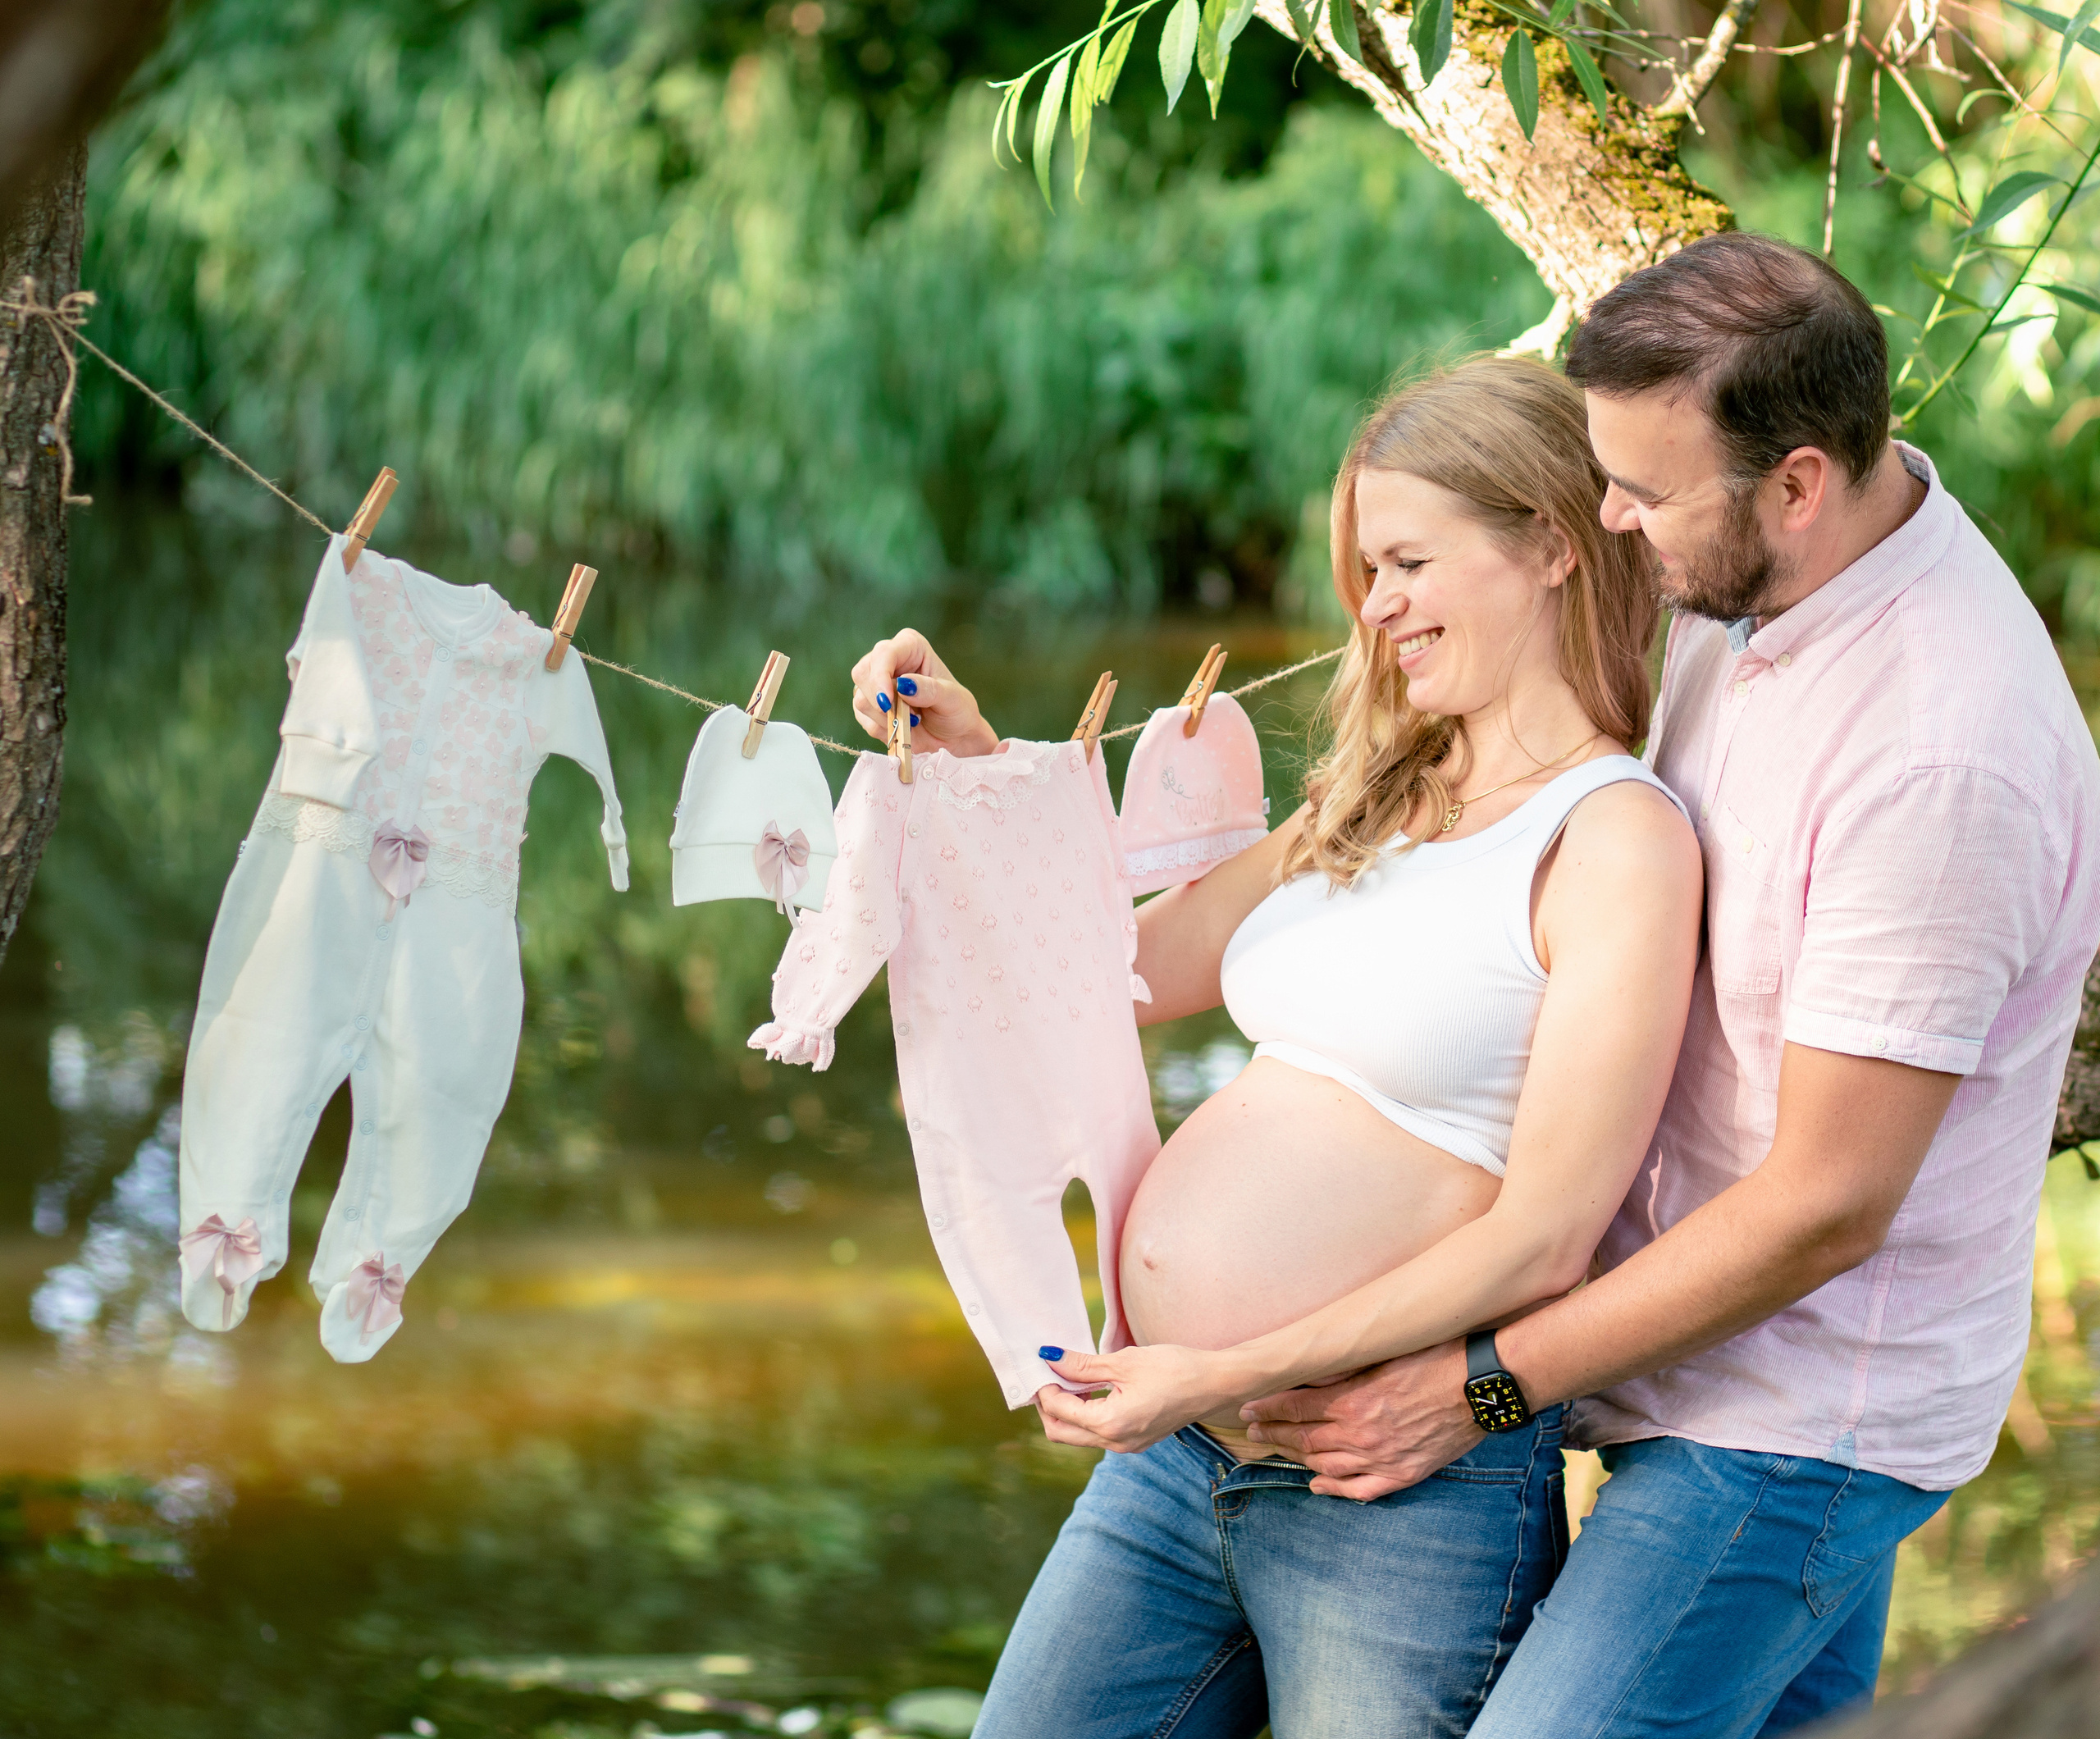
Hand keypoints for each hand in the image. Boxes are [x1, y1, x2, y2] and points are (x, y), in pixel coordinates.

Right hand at [849, 630, 999, 758]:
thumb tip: (903, 685)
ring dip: (885, 718)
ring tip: (912, 721)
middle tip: (906, 718)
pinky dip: (881, 729)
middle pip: (862, 673)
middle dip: (880, 700)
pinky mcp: (868, 704)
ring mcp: (875, 682)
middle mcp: (888, 659)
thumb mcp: (952, 699)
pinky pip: (861, 718)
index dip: (880, 677)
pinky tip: (901, 728)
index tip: (887, 702)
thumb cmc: (957, 711)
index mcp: (910, 646)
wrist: (953, 737)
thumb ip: (930, 690)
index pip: (884, 653)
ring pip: (860, 698)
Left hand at [1032, 1345, 1236, 1454]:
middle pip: (1060, 1432)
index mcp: (1110, 1424)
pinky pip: (1098, 1433)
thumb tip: (1050, 1358)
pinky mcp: (1135, 1440)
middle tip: (1048, 1374)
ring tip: (1069, 1376)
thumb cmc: (1174, 1369)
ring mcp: (1126, 1446)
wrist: (1214, 1384)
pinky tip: (1090, 1387)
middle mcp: (1115, 1443)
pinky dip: (1086, 1413)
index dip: (1043, 1386)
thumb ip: (1082, 1365)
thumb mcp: (1123, 1362)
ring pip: (1078, 1435)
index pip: (1058, 1409)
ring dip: (1066, 1409)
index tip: (1040, 1363)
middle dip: (1047, 1404)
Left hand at [1238, 1339, 1482, 1499]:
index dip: (1267, 1408)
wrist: (1481, 1387)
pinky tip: (1317, 1485)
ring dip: (1296, 1457)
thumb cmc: (1436, 1359)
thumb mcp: (1384, 1354)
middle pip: (1304, 1438)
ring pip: (1325, 1464)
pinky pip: (1360, 1490)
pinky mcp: (1403, 1475)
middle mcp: (1361, 1434)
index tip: (1246, 1407)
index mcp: (1353, 1400)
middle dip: (1273, 1433)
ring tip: (1278, 1450)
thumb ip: (1345, 1368)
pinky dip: (1334, 1489)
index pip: (1296, 1407)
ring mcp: (1381, 1459)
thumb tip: (1311, 1372)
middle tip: (1252, 1430)